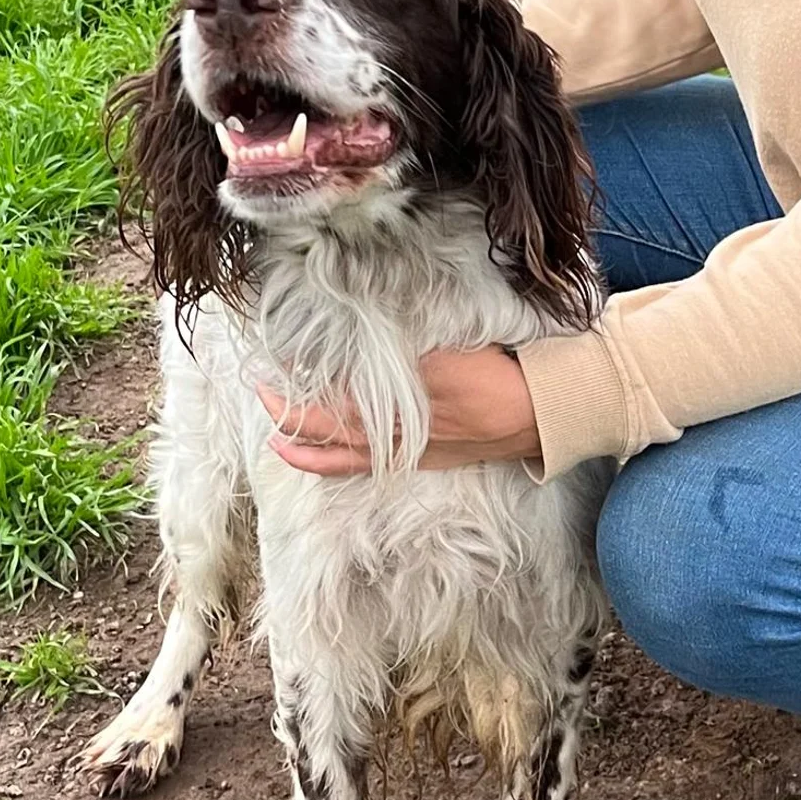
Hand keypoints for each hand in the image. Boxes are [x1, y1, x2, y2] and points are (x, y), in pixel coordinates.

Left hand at [258, 346, 540, 475]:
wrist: (538, 412)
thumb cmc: (496, 373)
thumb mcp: (448, 347)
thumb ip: (404, 346)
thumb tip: (362, 332)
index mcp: (397, 401)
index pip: (335, 394)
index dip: (301, 381)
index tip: (276, 362)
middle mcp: (396, 432)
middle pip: (329, 428)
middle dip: (291, 414)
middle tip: (261, 393)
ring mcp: (407, 450)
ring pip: (343, 455)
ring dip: (305, 449)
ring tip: (276, 443)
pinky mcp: (421, 459)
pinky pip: (368, 467)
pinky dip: (338, 464)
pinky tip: (325, 460)